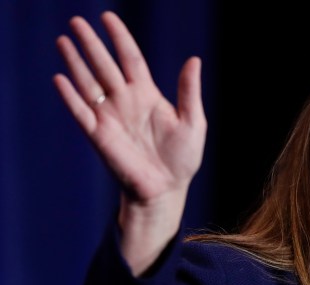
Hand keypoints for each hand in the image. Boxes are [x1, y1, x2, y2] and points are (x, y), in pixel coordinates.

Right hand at [53, 11, 206, 272]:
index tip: (108, 17)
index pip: (130, 58)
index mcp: (147, 94)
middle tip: (77, 21)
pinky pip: (81, 112)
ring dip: (75, 63)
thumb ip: (189, 91)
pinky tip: (61, 79)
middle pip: (104, 65)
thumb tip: (194, 59)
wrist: (167, 189)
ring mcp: (110, 116)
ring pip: (88, 83)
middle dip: (91, 44)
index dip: (119, 37)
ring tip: (63, 41)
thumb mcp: (193, 121)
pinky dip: (70, 97)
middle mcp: (125, 101)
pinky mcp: (99, 135)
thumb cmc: (182, 158)